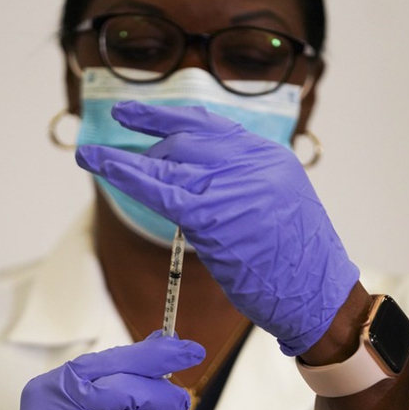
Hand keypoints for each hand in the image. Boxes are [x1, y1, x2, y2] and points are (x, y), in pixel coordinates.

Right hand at [7, 331, 204, 409]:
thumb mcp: (80, 380)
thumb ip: (121, 363)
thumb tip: (168, 343)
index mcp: (68, 379)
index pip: (123, 361)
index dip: (162, 355)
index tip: (192, 351)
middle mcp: (67, 408)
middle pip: (135, 394)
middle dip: (167, 395)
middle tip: (180, 399)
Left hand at [76, 101, 359, 356]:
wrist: (318, 295)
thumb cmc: (297, 261)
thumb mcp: (279, 204)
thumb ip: (241, 184)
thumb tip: (194, 179)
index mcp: (267, 155)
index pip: (208, 124)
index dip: (165, 116)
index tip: (134, 114)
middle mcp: (251, 162)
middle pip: (183, 141)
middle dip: (147, 151)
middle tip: (121, 162)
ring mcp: (233, 185)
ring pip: (167, 161)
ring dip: (122, 159)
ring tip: (90, 155)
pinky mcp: (213, 215)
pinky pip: (159, 189)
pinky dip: (125, 175)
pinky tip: (101, 166)